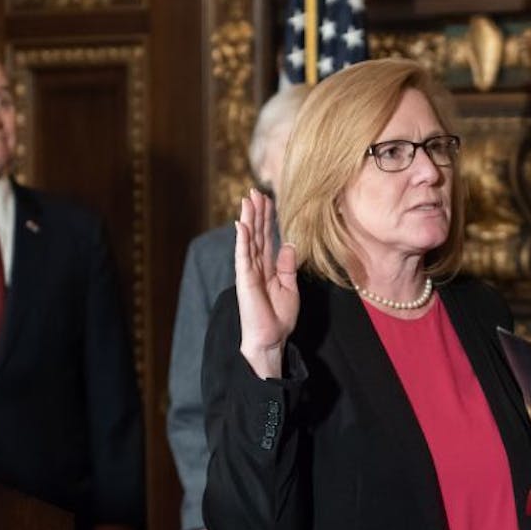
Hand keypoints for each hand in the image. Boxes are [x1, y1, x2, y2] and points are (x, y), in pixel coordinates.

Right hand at [235, 188, 298, 377]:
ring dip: (247, 220)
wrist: (272, 338)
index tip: (267, 199)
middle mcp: (257, 266)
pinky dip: (242, 241)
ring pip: (248, 240)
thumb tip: (288, 243)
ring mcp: (249, 272)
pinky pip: (243, 257)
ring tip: (247, 200)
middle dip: (256, 212)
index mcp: (269, 267)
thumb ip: (288, 265)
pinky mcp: (245, 280)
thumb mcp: (290, 287)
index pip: (266, 237)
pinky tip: (241, 226)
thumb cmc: (279, 317)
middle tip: (254, 191)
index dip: (267, 218)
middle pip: (256, 233)